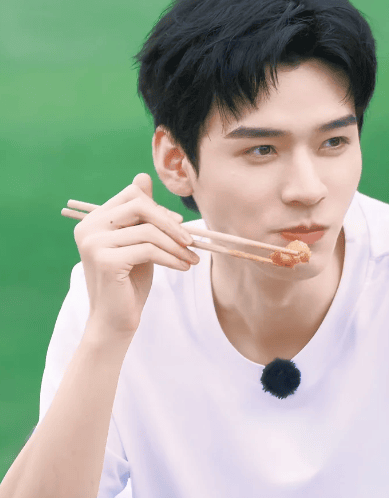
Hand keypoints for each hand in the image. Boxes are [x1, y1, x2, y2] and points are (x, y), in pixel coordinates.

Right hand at [73, 173, 198, 337]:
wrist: (114, 322)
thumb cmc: (128, 284)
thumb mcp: (138, 244)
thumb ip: (141, 216)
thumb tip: (143, 176)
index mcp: (93, 220)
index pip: (131, 194)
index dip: (159, 208)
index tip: (179, 227)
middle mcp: (88, 228)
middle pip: (140, 205)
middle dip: (170, 223)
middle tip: (190, 242)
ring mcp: (94, 243)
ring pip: (148, 230)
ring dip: (176, 245)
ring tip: (191, 259)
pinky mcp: (106, 260)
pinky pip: (149, 249)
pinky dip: (172, 258)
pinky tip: (183, 267)